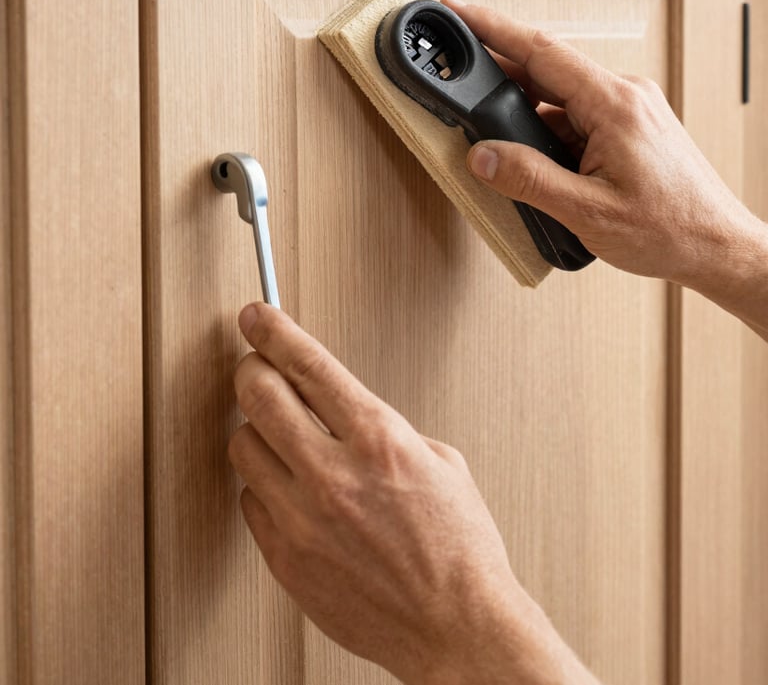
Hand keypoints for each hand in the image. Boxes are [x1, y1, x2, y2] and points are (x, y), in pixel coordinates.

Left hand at [228, 303, 596, 684]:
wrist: (456, 627)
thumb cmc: (459, 548)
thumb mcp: (440, 462)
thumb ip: (383, 428)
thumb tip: (342, 409)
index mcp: (378, 439)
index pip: (309, 365)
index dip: (275, 331)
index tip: (257, 316)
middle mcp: (333, 474)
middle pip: (259, 395)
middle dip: (251, 368)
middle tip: (255, 365)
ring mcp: (303, 519)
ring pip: (242, 445)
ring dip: (255, 428)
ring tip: (276, 432)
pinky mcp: (286, 558)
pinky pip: (249, 501)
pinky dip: (262, 484)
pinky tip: (286, 486)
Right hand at [441, 0, 766, 295]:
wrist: (718, 247)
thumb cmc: (671, 230)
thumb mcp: (589, 211)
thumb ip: (529, 180)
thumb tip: (483, 156)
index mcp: (615, 104)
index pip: (542, 51)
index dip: (494, 28)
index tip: (460, 12)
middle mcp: (624, 96)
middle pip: (546, 71)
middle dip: (498, 74)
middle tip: (458, 81)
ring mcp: (628, 110)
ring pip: (559, 99)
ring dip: (525, 115)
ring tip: (498, 142)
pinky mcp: (629, 128)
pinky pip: (576, 117)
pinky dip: (549, 132)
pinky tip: (536, 161)